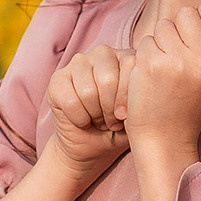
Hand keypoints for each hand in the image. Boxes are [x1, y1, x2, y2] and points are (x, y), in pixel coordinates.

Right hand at [43, 43, 133, 177]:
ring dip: (95, 115)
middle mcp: (103, 53)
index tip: (127, 117)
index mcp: (128, 57)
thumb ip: (143, 100)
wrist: (92, 147)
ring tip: (100, 121)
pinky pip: (70, 100)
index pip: (131, 67)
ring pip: (88, 91)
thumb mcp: (139, 115)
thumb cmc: (120, 128)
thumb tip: (142, 95)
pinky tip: (84, 121)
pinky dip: (79, 119)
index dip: (128, 99)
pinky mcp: (57, 79)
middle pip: (108, 79)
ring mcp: (78, 62)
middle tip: (112, 122)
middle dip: (110, 109)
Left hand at [124, 3, 200, 161]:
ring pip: (165, 25)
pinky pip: (147, 40)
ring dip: (160, 41)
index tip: (193, 32)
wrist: (166, 139)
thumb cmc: (190, 106)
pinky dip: (146, 54)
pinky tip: (150, 74)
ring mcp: (178, 62)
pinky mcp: (153, 65)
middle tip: (175, 51)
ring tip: (164, 66)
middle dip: (178, 28)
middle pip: (187, 14)